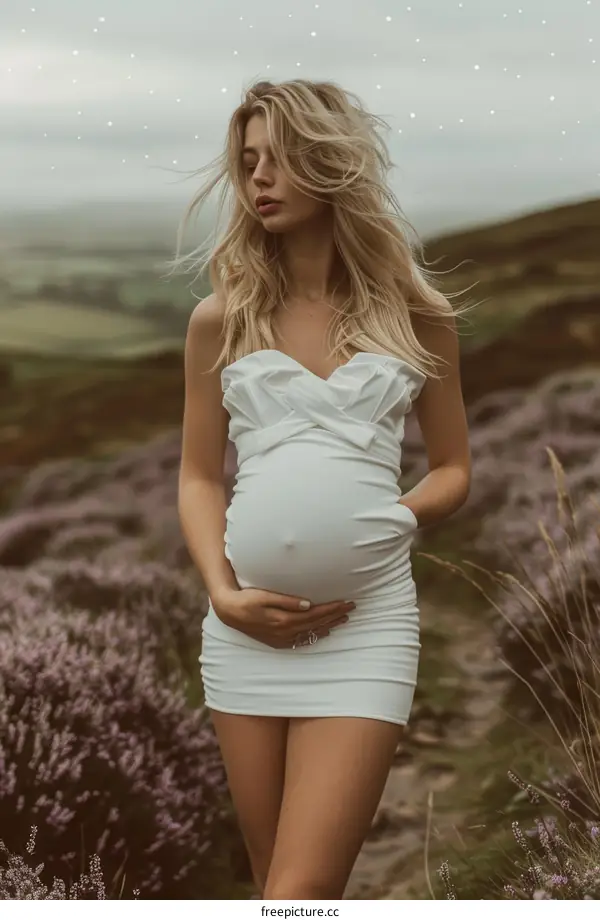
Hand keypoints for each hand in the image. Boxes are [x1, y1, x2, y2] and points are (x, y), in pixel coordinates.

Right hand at [211, 587, 355, 648]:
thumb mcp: (264, 596)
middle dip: (335, 616)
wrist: (229, 612)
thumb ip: (287, 600)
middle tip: (352, 608)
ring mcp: (282, 638)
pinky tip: (324, 632)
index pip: (316, 614)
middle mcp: (286, 631)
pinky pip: (302, 640)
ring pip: (312, 633)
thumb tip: (309, 604)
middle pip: (317, 624)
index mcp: (284, 619)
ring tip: (343, 619)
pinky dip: (316, 635)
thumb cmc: (247, 599)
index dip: (333, 608)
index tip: (347, 602)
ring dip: (329, 626)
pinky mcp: (278, 641)